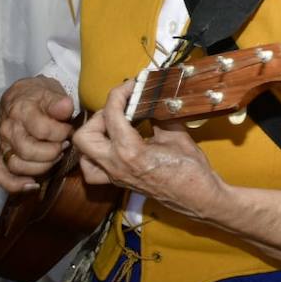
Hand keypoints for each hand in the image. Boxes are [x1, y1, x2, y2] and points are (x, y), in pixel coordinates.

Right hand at [0, 76, 73, 192]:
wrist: (19, 98)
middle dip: (52, 152)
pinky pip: (0, 177)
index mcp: (21, 111)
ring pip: (17, 166)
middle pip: (28, 151)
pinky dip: (16, 185)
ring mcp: (2, 145)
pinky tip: (34, 184)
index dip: (61, 133)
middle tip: (64, 146)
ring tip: (55, 158)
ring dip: (41, 168)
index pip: (42, 129)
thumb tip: (65, 107)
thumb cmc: (39, 97)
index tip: (70, 130)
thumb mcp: (51, 91)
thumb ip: (58, 101)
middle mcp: (8, 130)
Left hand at [73, 80, 223, 220]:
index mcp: (130, 152)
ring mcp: (113, 175)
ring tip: (115, 124)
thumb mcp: (176, 135)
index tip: (132, 84)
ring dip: (95, 134)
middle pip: (85, 135)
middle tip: (122, 107)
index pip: (111, 115)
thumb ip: (159, 115)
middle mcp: (115, 165)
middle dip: (100, 115)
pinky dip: (95, 154)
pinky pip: (92, 169)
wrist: (196, 197)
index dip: (119, 93)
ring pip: (84, 152)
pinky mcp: (116, 181)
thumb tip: (153, 97)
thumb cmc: (190, 168)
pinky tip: (111, 145)